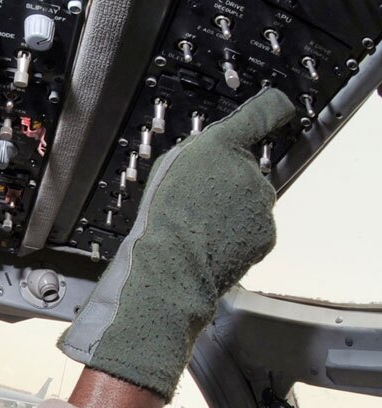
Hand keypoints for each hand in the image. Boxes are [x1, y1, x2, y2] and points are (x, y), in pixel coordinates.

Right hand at [58, 88, 295, 398]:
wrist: (164, 274)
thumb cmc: (154, 227)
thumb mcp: (166, 172)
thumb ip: (201, 157)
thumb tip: (219, 152)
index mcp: (219, 147)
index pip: (263, 113)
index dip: (271, 108)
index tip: (278, 107)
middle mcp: (247, 171)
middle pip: (246, 169)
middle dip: (228, 183)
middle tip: (196, 205)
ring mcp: (260, 205)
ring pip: (249, 202)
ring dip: (230, 214)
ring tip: (196, 231)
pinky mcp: (265, 234)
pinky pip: (252, 230)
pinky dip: (235, 237)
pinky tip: (210, 246)